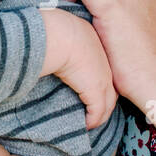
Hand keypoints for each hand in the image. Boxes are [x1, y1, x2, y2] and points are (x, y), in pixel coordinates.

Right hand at [39, 8, 116, 129]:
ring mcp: (102, 78)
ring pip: (107, 103)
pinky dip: (92, 121)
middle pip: (110, 88)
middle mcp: (104, 62)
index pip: (103, 69)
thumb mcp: (60, 33)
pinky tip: (85, 126)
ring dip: (99, 115)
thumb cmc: (53, 30)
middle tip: (94, 113)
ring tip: (88, 123)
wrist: (59, 35)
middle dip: (105, 103)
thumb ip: (59, 43)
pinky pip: (97, 113)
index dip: (100, 82)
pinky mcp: (95, 91)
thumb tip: (45, 47)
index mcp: (96, 45)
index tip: (91, 91)